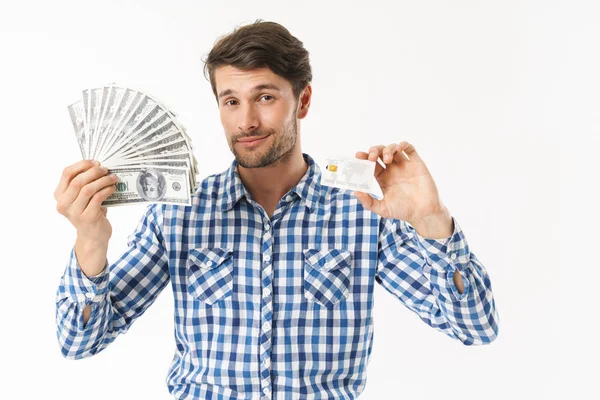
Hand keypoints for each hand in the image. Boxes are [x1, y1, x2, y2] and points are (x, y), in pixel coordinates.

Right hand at [55, 160, 116, 274]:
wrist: (93, 236)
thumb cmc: (89, 212)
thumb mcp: (81, 198)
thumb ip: (83, 183)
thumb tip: (98, 165)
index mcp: (59, 195)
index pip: (66, 173)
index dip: (82, 165)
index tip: (95, 162)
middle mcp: (63, 204)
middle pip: (77, 180)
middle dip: (94, 172)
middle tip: (105, 169)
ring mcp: (74, 212)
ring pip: (88, 189)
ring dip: (102, 180)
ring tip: (112, 178)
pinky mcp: (87, 217)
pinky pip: (98, 198)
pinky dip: (107, 190)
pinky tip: (112, 188)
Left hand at [354, 141, 447, 225]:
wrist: (423, 213)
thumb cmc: (403, 211)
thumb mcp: (382, 209)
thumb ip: (368, 202)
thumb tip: (355, 191)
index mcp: (382, 178)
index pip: (371, 163)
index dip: (364, 158)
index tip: (358, 156)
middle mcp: (392, 170)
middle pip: (381, 153)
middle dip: (374, 151)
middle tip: (372, 157)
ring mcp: (404, 165)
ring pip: (393, 149)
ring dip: (388, 149)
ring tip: (387, 159)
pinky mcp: (416, 164)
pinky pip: (410, 149)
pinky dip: (403, 145)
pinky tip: (398, 149)